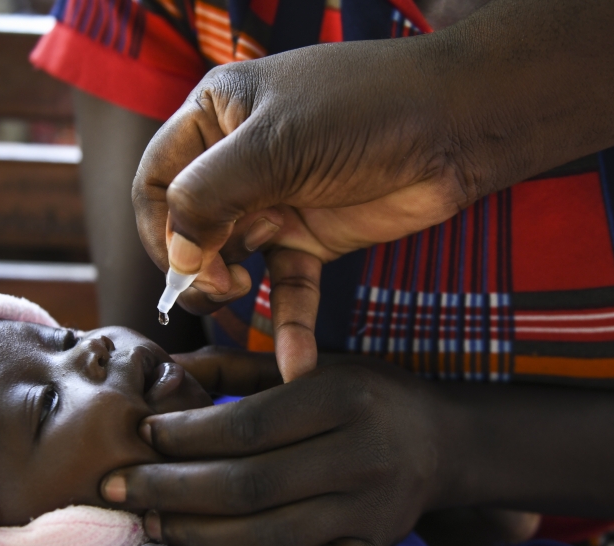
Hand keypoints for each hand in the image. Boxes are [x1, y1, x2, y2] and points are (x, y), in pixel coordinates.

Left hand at [101, 352, 449, 545]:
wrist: (442, 440)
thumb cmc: (362, 394)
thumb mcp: (312, 364)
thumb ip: (238, 367)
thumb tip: (164, 368)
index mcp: (343, 399)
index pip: (249, 427)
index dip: (186, 436)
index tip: (142, 434)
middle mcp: (361, 456)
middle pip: (250, 486)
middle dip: (172, 490)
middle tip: (120, 487)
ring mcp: (371, 511)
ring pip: (272, 538)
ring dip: (200, 536)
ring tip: (153, 523)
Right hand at [133, 39, 473, 380]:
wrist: (457, 125)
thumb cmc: (363, 111)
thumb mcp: (273, 144)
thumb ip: (208, 197)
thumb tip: (176, 257)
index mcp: (215, 119)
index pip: (157, 182)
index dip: (160, 227)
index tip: (183, 261)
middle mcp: (238, 162)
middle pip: (188, 228)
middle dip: (194, 262)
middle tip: (219, 281)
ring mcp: (275, 202)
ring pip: (230, 262)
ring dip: (229, 291)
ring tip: (241, 295)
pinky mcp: (313, 238)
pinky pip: (289, 289)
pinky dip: (290, 326)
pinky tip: (295, 365)